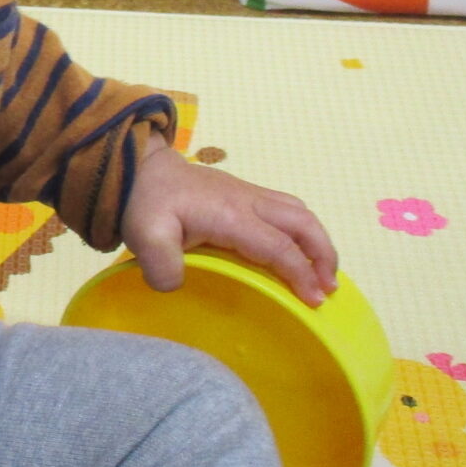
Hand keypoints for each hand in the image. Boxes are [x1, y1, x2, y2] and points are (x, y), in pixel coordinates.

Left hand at [122, 139, 338, 305]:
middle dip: (323, 255)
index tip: (314, 301)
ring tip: (321, 273)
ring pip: (298, 211)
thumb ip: (161, 266)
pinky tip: (295, 251)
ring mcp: (247, 193)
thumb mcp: (144, 235)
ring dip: (316, 241)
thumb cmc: (144, 201)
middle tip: (328, 288)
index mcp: (229, 214)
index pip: (278, 246)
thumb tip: (178, 286)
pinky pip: (285, 208)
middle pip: (303, 222)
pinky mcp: (242, 192)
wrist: (137, 166)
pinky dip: (301, 231)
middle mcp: (247, 200)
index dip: (300, 273)